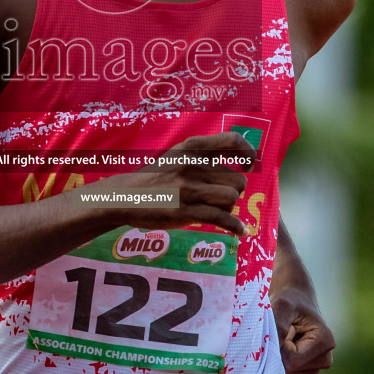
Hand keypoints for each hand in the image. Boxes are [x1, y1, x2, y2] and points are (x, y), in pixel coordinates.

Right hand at [88, 131, 256, 237]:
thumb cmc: (155, 178)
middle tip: (220, 198)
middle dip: (234, 191)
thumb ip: (204, 155)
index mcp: (192, 148)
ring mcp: (188, 188)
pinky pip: (221, 218)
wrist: (125, 196)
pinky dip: (235, 227)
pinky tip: (239, 232)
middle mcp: (193, 164)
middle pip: (237, 179)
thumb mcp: (177, 155)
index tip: (249, 165)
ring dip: (228, 208)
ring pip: (232, 198)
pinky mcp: (185, 211)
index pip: (232, 141)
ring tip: (215, 210)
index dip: (248, 153)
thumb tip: (240, 160)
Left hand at [272, 287, 334, 373]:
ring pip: (290, 373)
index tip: (286, 328)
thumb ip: (278, 324)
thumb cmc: (290, 301)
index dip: (281, 345)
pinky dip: (284, 362)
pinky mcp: (310, 370)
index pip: (292, 360)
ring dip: (282, 356)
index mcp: (325, 341)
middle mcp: (326, 358)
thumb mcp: (282, 305)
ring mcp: (319, 366)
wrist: (296, 301)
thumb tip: (275, 348)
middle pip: (292, 369)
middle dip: (282, 351)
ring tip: (289, 337)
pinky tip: (288, 346)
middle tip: (287, 332)